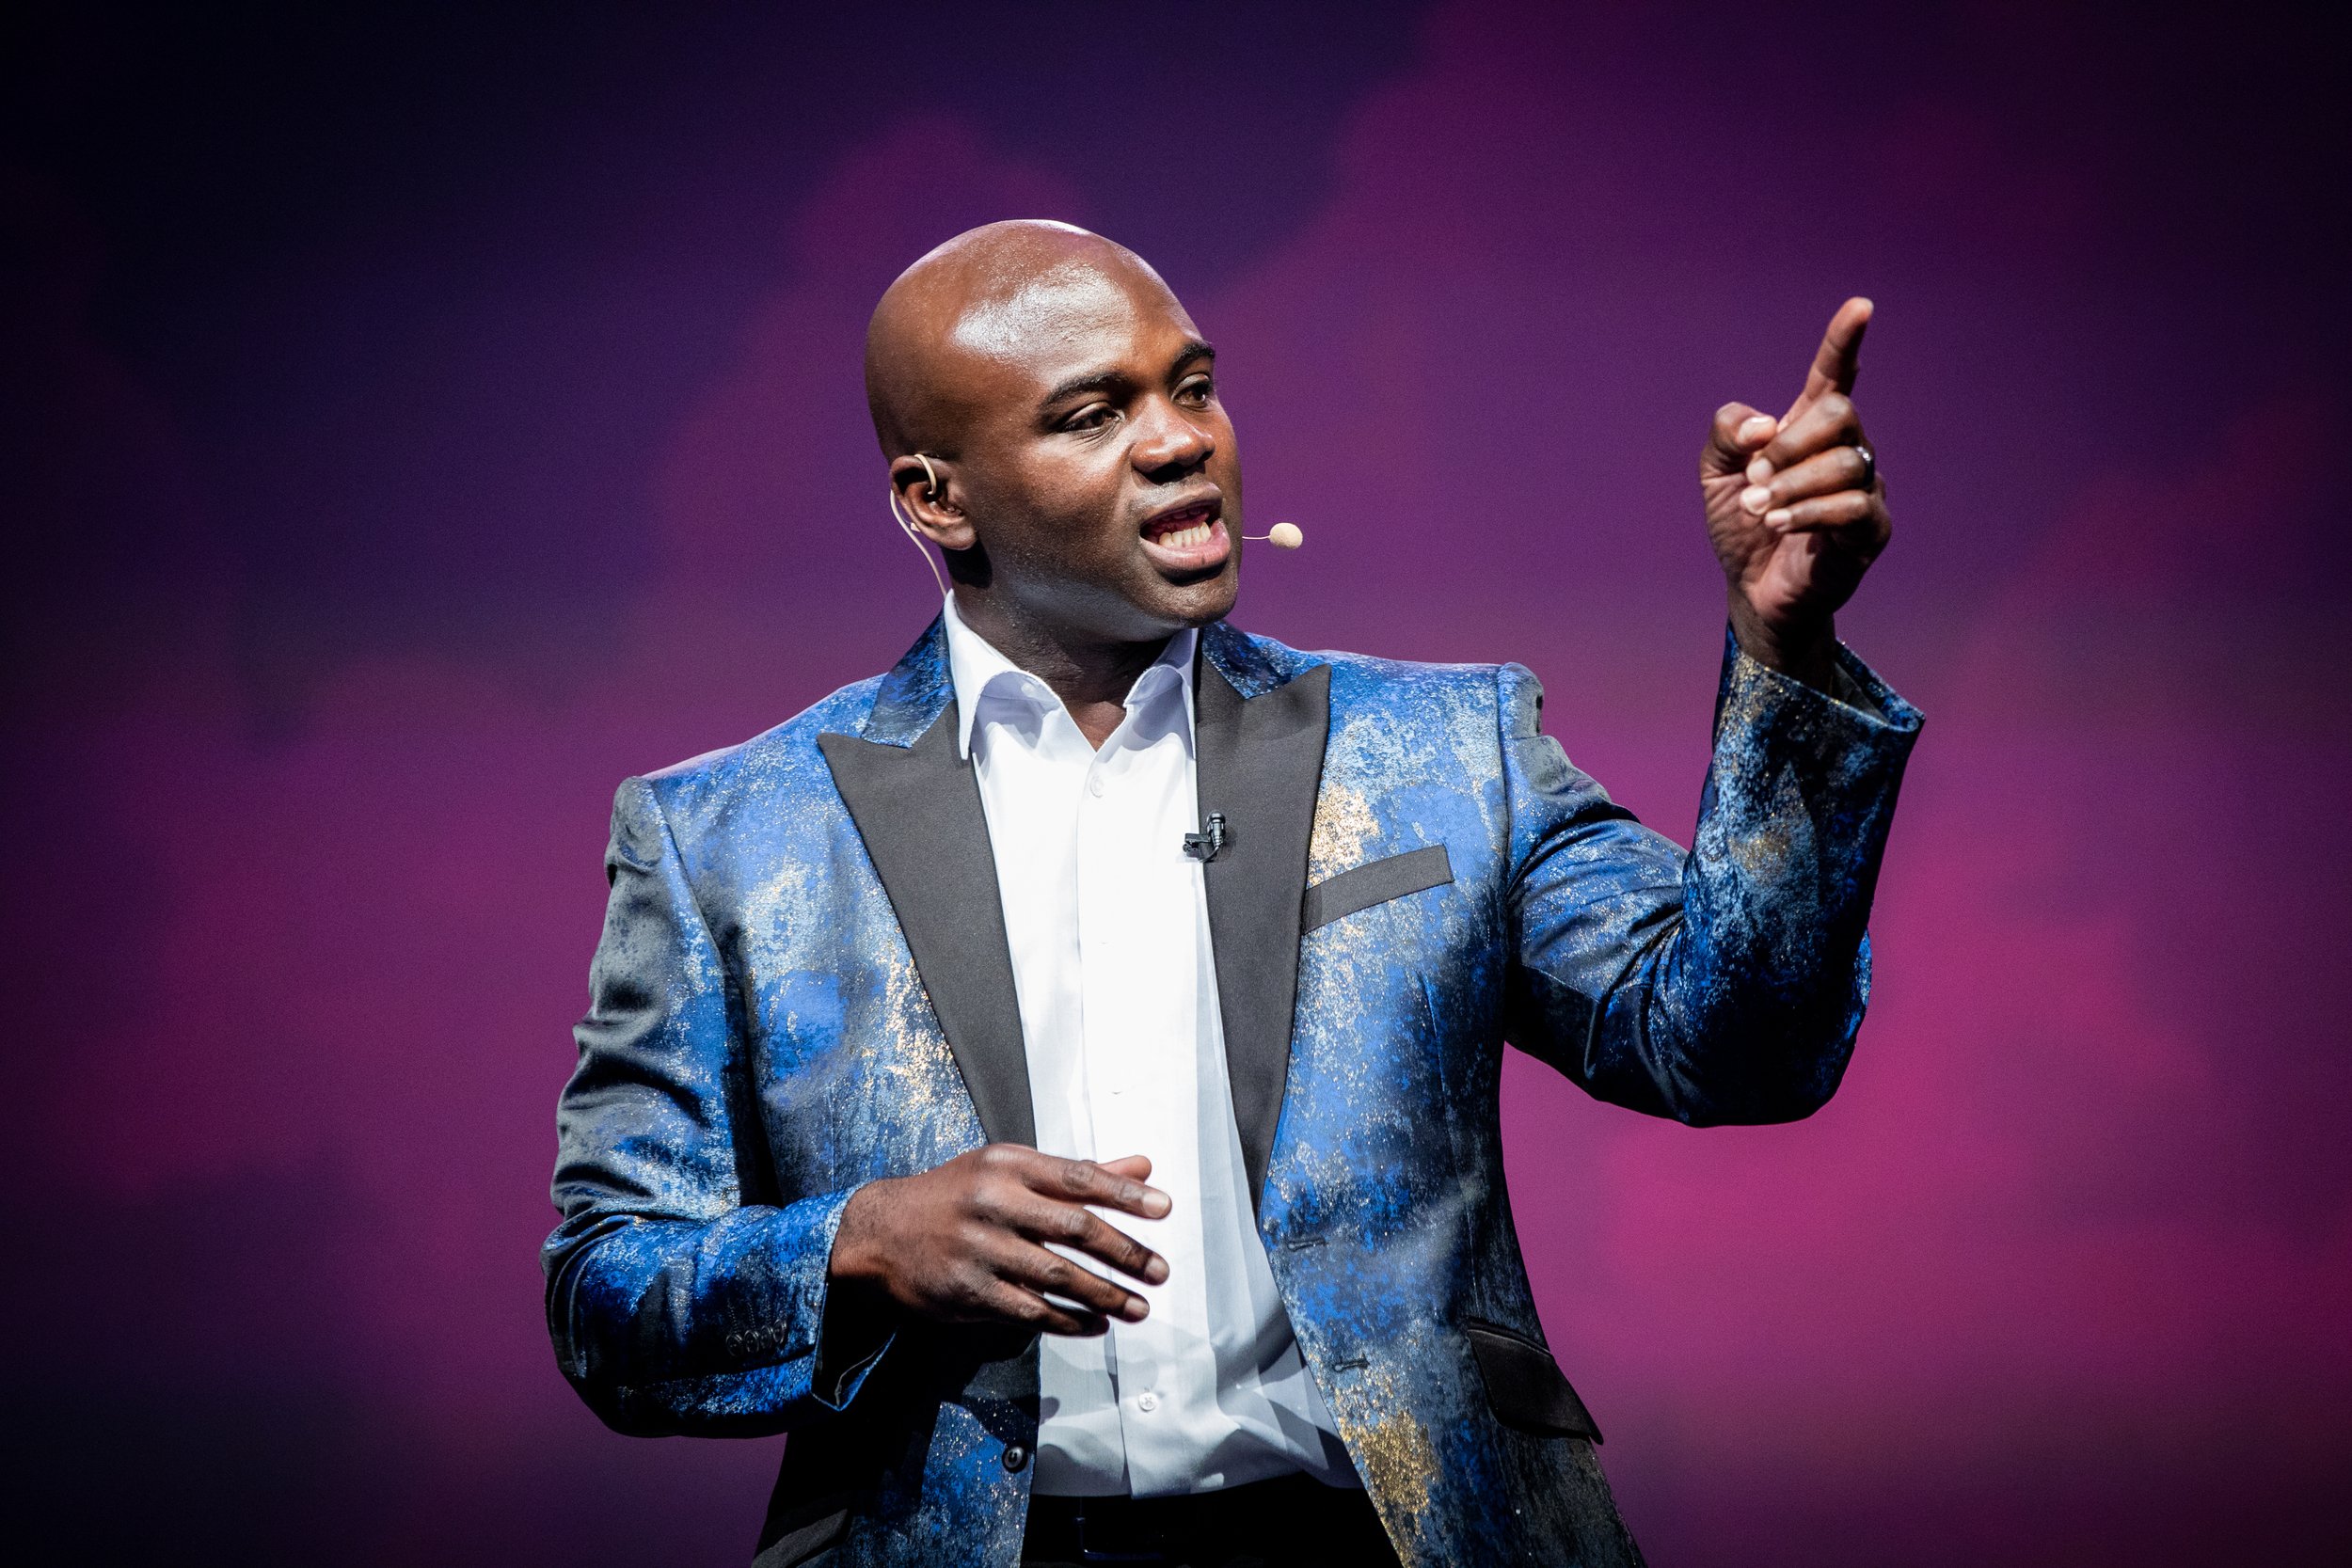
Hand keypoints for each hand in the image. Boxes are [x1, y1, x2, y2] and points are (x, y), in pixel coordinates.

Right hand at [829, 1145, 1170, 1335]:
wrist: (881, 1232)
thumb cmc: (956, 1195)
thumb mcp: (1008, 1170)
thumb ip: (1075, 1174)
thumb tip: (1142, 1166)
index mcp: (1008, 1164)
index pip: (1079, 1177)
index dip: (1125, 1195)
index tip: (1164, 1209)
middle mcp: (994, 1202)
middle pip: (1074, 1228)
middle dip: (1125, 1252)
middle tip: (1159, 1270)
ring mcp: (980, 1248)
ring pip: (1057, 1275)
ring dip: (1105, 1295)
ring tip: (1138, 1307)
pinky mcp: (969, 1290)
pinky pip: (1030, 1310)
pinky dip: (1069, 1321)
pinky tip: (1096, 1325)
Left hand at [1701, 297, 1891, 686]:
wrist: (1752, 589)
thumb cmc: (1742, 526)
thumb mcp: (1715, 474)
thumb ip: (1727, 434)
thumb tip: (1764, 424)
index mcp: (1809, 428)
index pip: (1834, 375)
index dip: (1844, 341)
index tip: (1860, 306)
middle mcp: (1846, 449)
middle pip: (1840, 412)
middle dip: (1790, 442)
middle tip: (1756, 477)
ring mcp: (1865, 487)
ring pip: (1843, 462)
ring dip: (1790, 485)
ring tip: (1760, 510)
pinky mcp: (1873, 529)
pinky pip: (1853, 506)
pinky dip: (1808, 512)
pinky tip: (1779, 523)